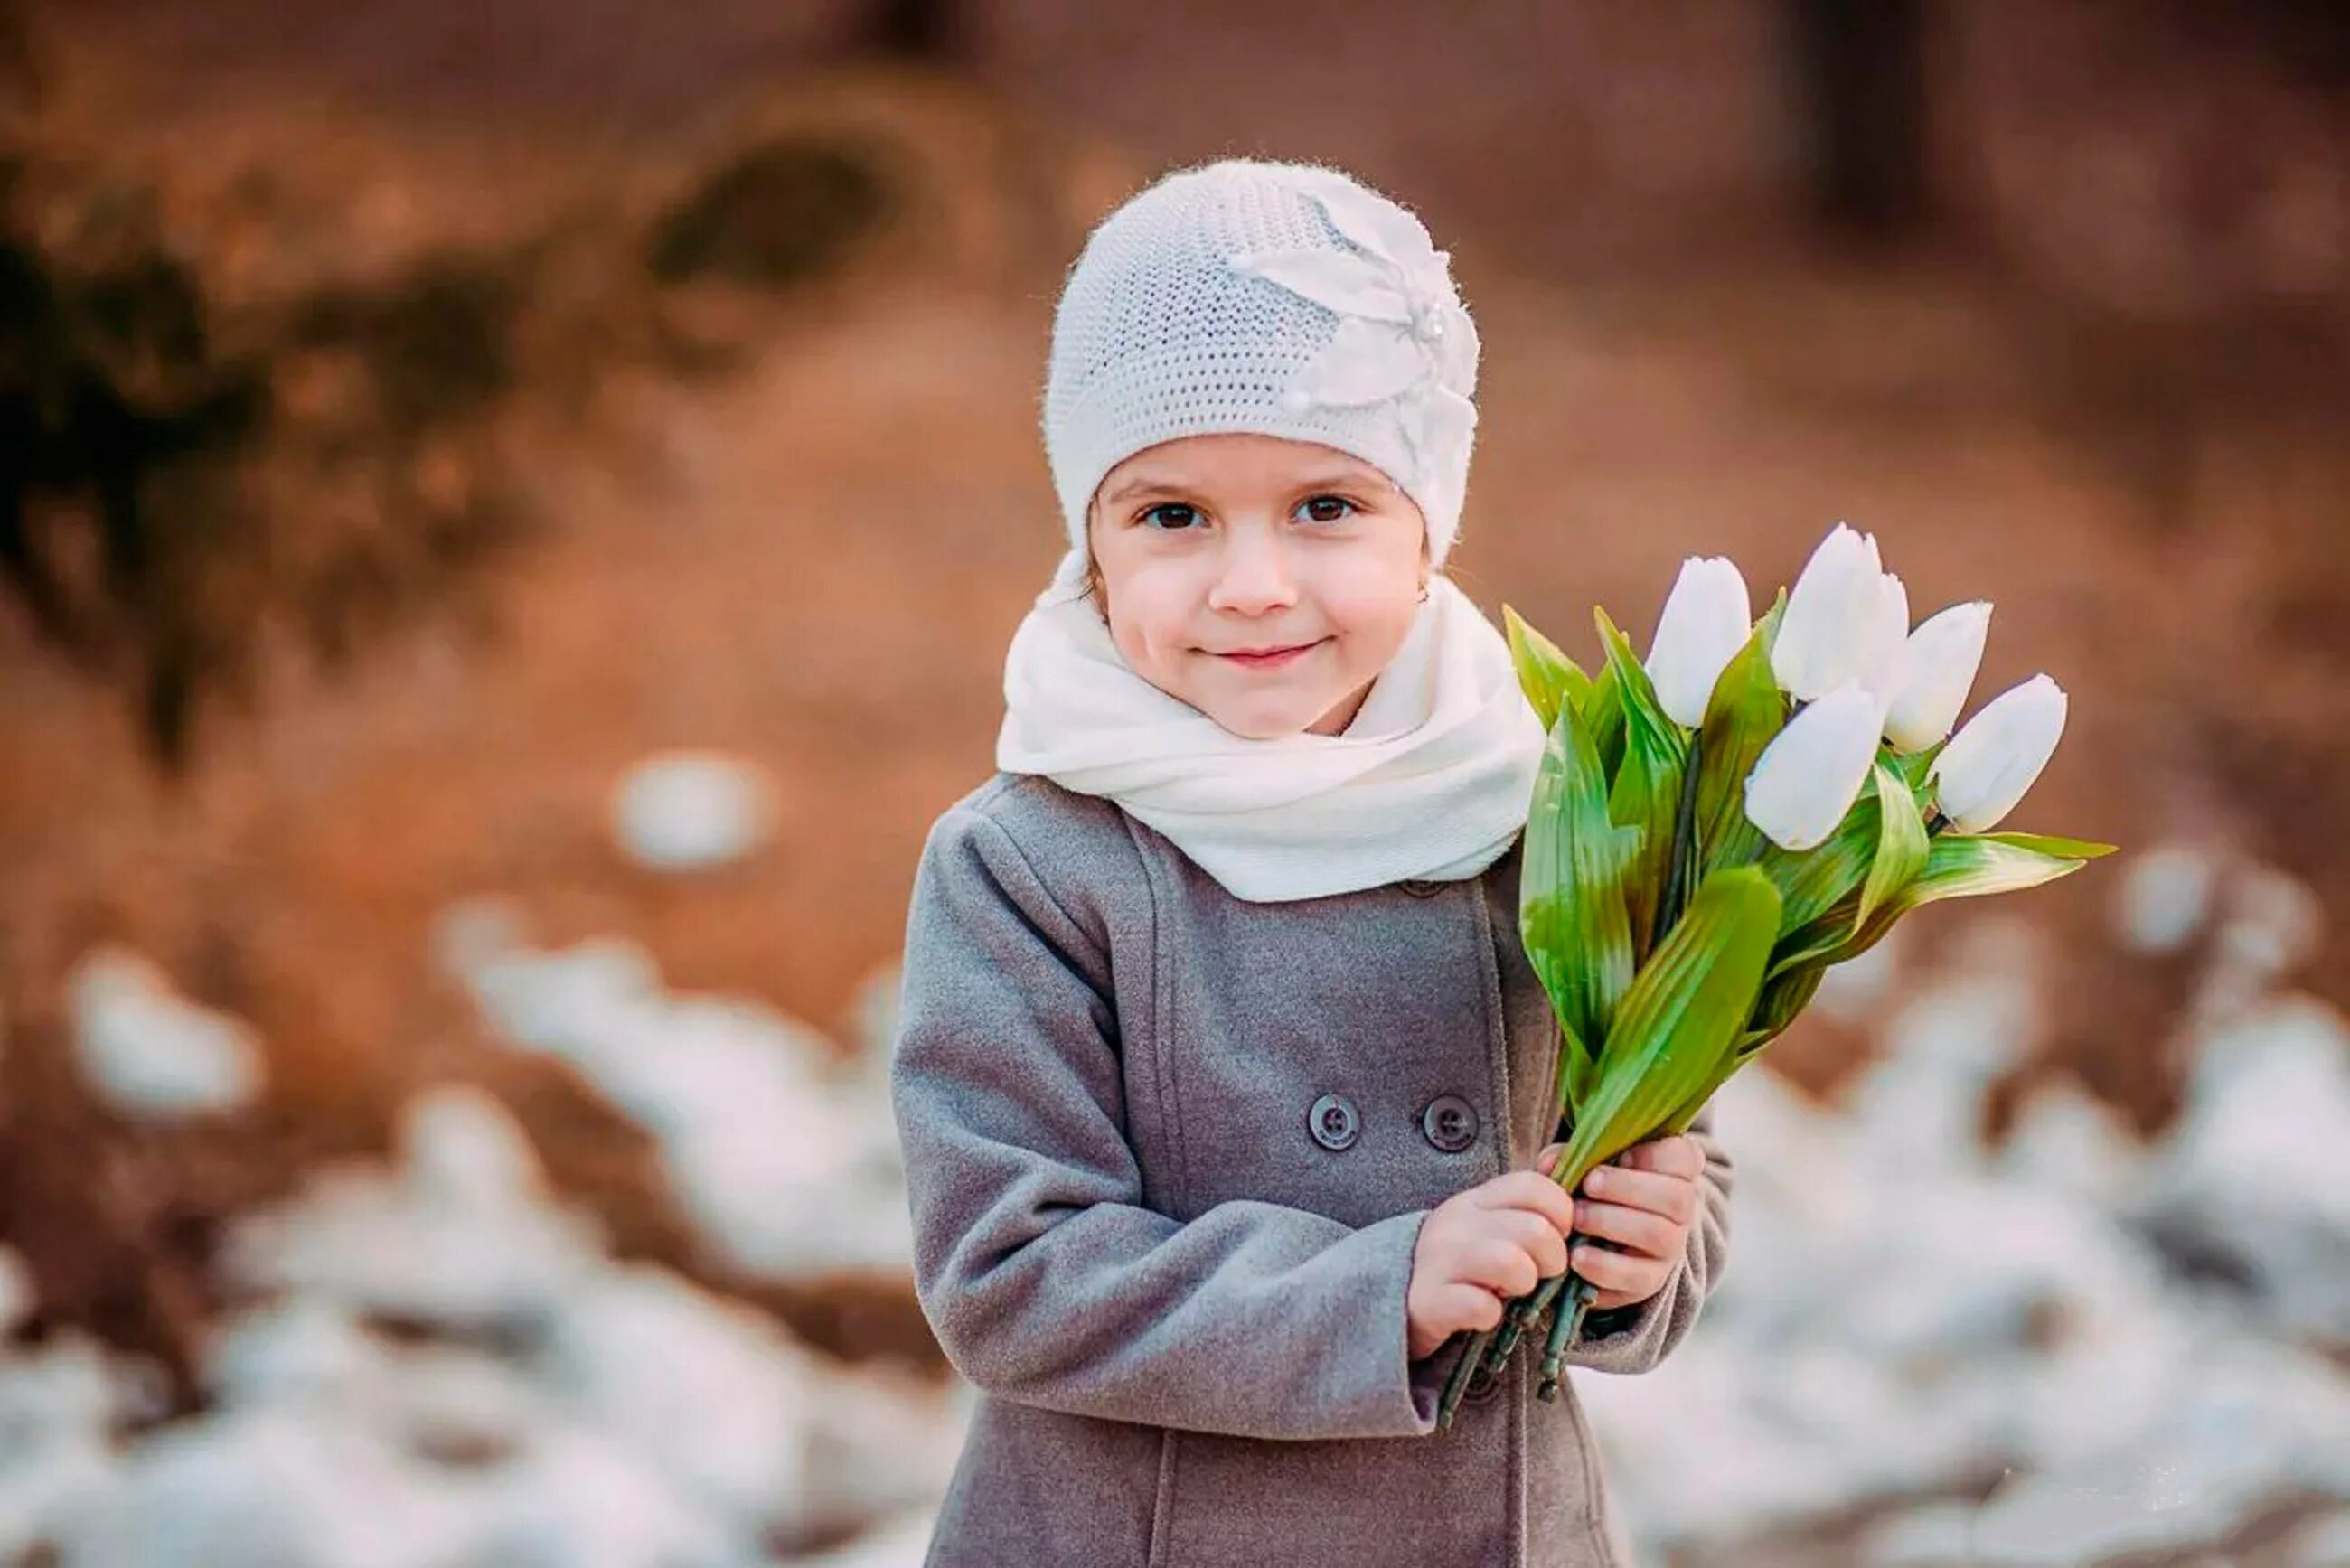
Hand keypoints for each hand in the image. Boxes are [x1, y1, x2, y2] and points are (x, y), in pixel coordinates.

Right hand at [1405, 1171, 1573, 1359]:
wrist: (1398, 1299)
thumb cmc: (1461, 1262)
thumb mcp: (1489, 1224)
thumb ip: (1526, 1205)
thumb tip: (1565, 1174)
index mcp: (1475, 1199)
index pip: (1533, 1185)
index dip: (1561, 1213)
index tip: (1558, 1236)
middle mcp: (1456, 1222)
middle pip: (1534, 1229)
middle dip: (1552, 1259)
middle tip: (1539, 1273)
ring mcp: (1439, 1260)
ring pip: (1511, 1264)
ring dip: (1523, 1284)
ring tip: (1511, 1291)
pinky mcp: (1429, 1301)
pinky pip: (1481, 1306)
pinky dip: (1491, 1315)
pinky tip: (1484, 1314)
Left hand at [1535, 1134, 1703, 1312]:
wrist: (1596, 1246)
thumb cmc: (1595, 1192)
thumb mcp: (1586, 1167)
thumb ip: (1570, 1157)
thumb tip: (1549, 1163)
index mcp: (1673, 1172)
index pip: (1685, 1157)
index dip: (1657, 1155)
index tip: (1623, 1155)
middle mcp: (1681, 1211)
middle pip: (1676, 1197)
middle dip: (1627, 1187)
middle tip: (1589, 1184)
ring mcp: (1669, 1248)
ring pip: (1658, 1234)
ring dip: (1611, 1222)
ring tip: (1577, 1217)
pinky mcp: (1650, 1281)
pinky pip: (1637, 1276)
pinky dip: (1604, 1265)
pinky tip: (1577, 1255)